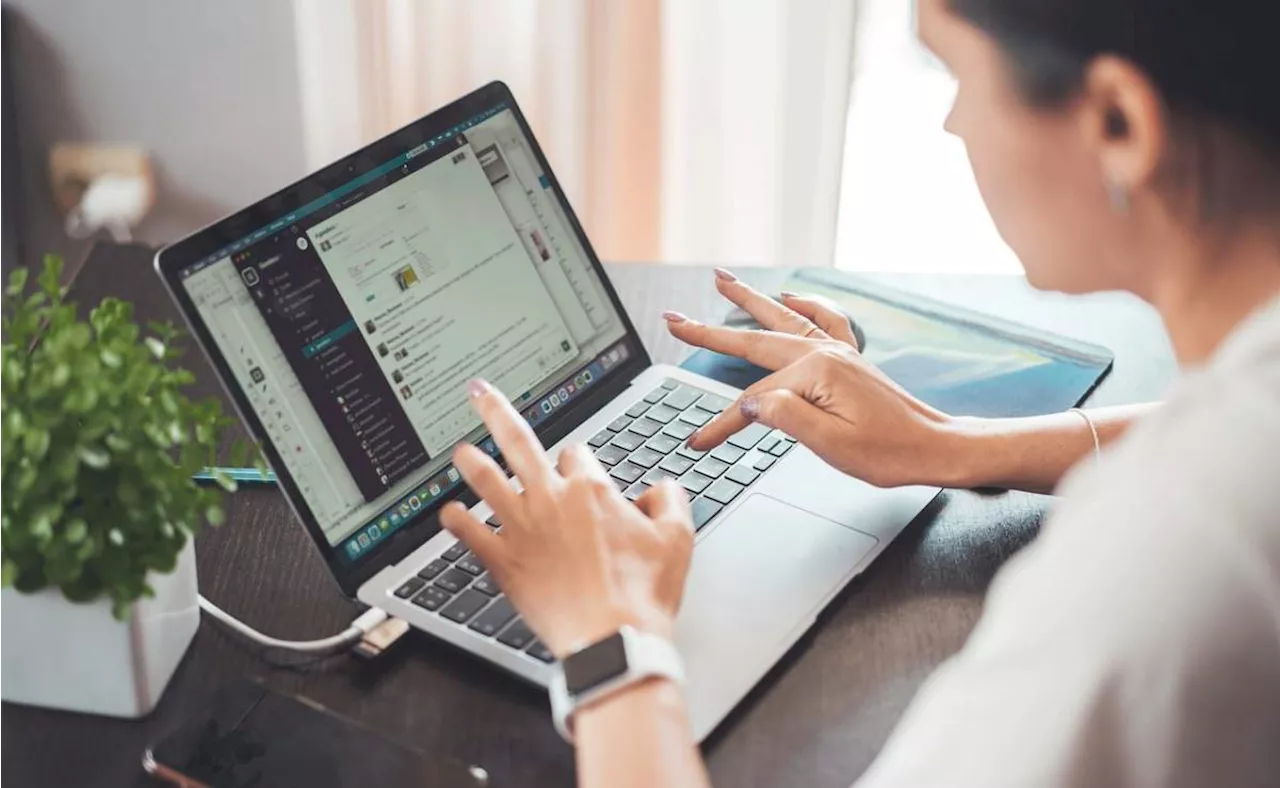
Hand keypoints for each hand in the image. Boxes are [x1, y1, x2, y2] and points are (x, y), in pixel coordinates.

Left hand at [440, 379, 694, 657]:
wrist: (612, 641)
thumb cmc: (642, 595)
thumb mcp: (679, 538)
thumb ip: (670, 500)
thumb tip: (661, 488)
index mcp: (591, 490)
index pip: (578, 454)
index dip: (580, 462)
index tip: (580, 473)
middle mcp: (551, 500)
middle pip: (517, 441)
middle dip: (496, 411)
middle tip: (479, 393)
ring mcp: (523, 530)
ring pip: (487, 481)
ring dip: (471, 462)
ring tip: (459, 449)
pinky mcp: (505, 563)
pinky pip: (471, 534)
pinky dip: (456, 521)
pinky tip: (447, 514)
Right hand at [663, 269, 962, 487]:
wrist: (935, 447)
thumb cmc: (890, 453)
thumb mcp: (832, 445)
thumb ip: (787, 418)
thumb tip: (750, 402)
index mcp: (817, 374)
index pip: (753, 401)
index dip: (721, 423)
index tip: (698, 442)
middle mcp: (825, 353)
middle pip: (755, 341)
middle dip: (710, 332)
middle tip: (674, 319)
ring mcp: (839, 351)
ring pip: (782, 319)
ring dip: (749, 300)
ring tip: (720, 280)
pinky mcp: (849, 358)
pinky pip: (823, 320)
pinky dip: (803, 306)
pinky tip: (789, 297)